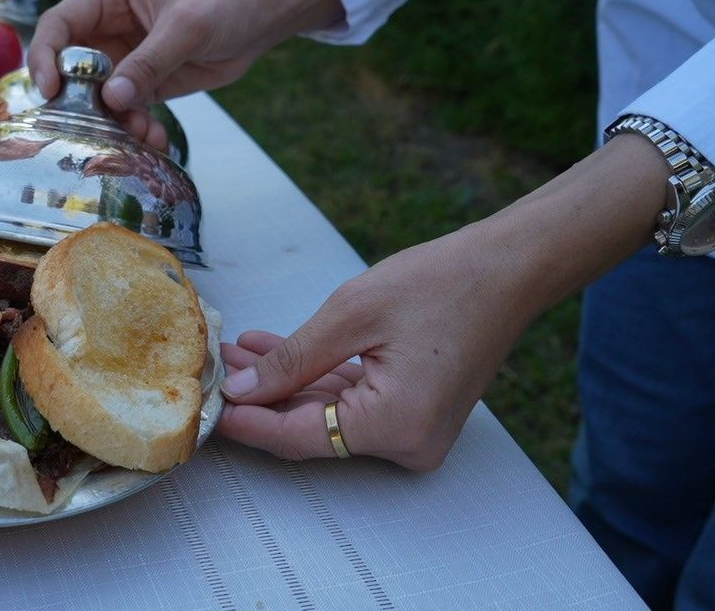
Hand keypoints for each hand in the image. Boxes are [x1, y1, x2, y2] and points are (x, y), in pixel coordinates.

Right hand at [28, 0, 343, 117]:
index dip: (45, 57)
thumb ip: (149, 63)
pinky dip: (135, 129)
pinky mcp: (139, 87)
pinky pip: (124, 113)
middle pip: (68, 69)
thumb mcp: (186, 30)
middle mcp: (105, 31)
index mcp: (106, 0)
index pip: (58, 26)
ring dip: (110, 123)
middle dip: (76, 101)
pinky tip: (155, 138)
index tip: (49, 90)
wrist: (255, 24)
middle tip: (87, 127)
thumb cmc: (220, 8)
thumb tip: (112, 98)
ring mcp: (121, 62)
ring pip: (95, 99)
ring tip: (138, 135)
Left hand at [219, 230, 530, 470]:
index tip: (205, 407)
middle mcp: (408, 445)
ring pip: (327, 416)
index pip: (297, 437)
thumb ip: (292, 360)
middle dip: (260, 395)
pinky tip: (273, 352)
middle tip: (215, 366)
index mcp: (395, 427)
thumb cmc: (443, 283)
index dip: (247, 422)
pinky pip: (352, 404)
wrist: (508, 269)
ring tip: (236, 353)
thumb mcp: (351, 314)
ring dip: (283, 383)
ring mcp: (414, 433)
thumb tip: (244, 390)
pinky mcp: (414, 414)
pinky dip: (315, 379)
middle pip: (310, 430)